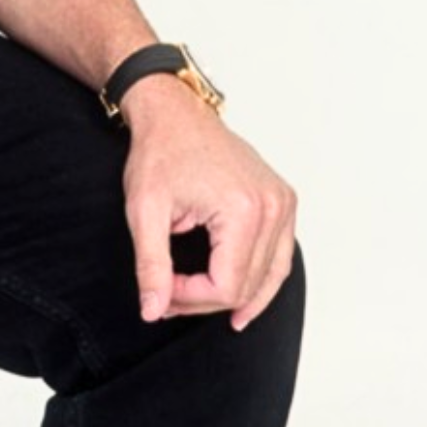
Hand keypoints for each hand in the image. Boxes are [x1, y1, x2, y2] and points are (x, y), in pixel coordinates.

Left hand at [121, 78, 297, 331]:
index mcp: (243, 210)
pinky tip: (245, 297)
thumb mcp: (144, 211)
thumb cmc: (161, 153)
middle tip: (169, 297)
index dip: (191, 299)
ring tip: (210, 311)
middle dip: (206, 300)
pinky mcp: (282, 200)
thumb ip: (151, 266)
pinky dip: (263, 278)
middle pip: (248, 285)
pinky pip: (281, 255)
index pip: (226, 286)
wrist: (176, 115)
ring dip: (239, 298)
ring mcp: (282, 202)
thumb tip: (153, 310)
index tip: (162, 288)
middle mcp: (272, 207)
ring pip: (272, 276)